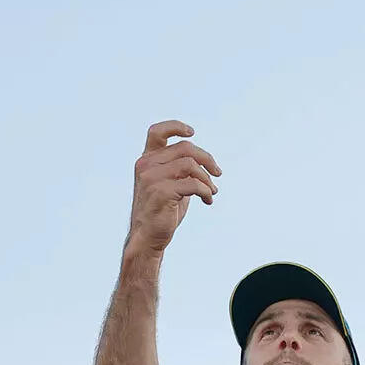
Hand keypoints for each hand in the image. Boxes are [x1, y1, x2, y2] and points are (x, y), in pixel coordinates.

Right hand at [126, 120, 221, 256]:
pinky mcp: (161, 192)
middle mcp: (146, 165)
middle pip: (185, 148)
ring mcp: (151, 178)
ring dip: (207, 179)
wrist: (148, 237)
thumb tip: (205, 161)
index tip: (192, 132)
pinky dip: (206, 191)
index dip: (175, 127)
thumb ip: (181, 170)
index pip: (156, 132)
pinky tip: (207, 201)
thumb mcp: (171, 184)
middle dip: (207, 159)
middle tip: (218, 173)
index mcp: (147, 160)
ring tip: (211, 191)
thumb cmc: (162, 211)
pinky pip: (193, 184)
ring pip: (190, 165)